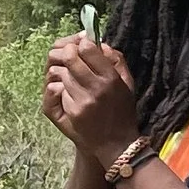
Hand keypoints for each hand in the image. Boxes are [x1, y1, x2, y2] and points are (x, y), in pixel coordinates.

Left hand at [44, 34, 144, 165]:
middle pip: (70, 58)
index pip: (88, 49)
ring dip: (66, 73)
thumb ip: (116, 61)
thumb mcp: (127, 84)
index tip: (83, 46)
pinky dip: (64, 90)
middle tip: (71, 55)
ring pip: (63, 74)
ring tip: (73, 77)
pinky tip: (73, 95)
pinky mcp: (73, 112)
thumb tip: (100, 44)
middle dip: (68, 53)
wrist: (116, 144)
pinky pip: (61, 91)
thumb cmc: (122, 111)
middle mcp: (96, 87)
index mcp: (111, 78)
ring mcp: (82, 100)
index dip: (82, 44)